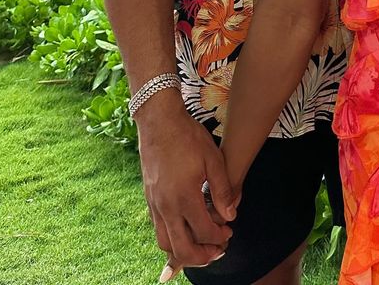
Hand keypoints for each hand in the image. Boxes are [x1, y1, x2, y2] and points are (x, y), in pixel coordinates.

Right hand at [135, 91, 236, 270]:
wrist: (159, 121)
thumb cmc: (188, 136)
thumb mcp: (213, 159)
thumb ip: (222, 190)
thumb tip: (230, 214)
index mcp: (184, 196)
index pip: (204, 232)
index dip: (219, 237)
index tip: (229, 232)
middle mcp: (166, 206)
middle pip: (181, 249)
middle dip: (201, 256)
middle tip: (216, 250)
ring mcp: (154, 204)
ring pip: (165, 242)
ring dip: (184, 251)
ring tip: (201, 245)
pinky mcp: (149, 198)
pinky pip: (158, 229)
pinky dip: (172, 237)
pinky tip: (185, 229)